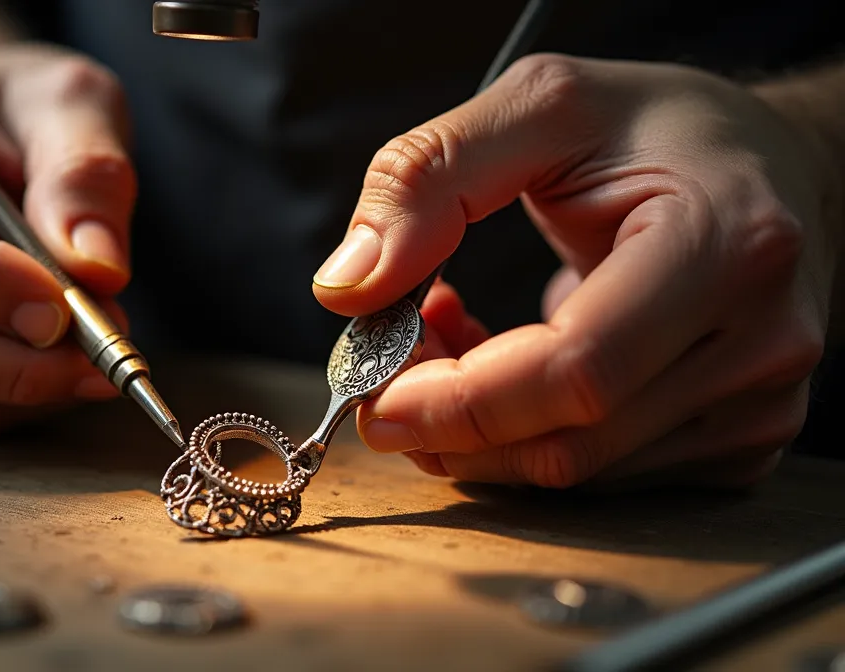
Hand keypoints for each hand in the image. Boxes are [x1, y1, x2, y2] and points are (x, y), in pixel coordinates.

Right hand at [0, 45, 136, 435]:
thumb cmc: (20, 115)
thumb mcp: (68, 104)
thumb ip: (85, 172)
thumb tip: (95, 268)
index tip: (65, 308)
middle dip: (6, 361)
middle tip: (99, 353)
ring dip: (16, 386)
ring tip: (94, 351)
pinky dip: (9, 401)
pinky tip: (56, 362)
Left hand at [314, 54, 838, 489]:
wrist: (771, 165)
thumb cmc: (659, 130)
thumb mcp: (540, 105)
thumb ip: (430, 179)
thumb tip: (347, 287)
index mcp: (727, 247)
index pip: (577, 373)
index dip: (460, 403)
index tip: (374, 398)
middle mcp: (761, 343)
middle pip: (569, 441)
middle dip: (450, 420)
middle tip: (388, 362)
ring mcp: (759, 406)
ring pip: (576, 468)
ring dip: (479, 425)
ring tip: (447, 333)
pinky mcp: (737, 442)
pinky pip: (600, 471)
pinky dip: (524, 434)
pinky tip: (503, 359)